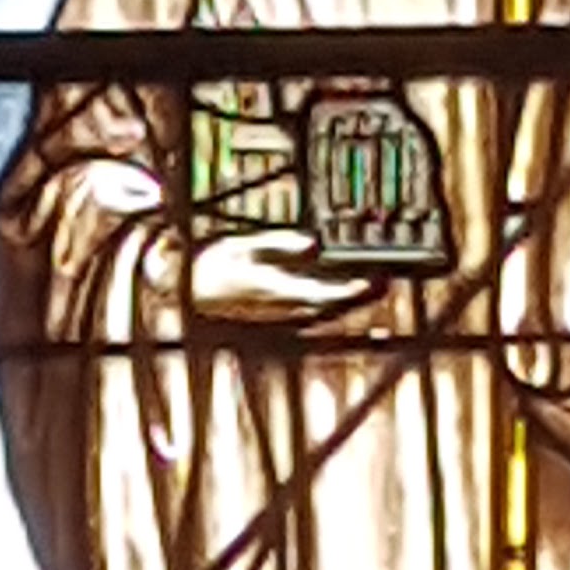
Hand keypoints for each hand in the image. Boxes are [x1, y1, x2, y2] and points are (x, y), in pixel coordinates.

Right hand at [187, 229, 373, 324]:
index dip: (349, 292)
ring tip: (370, 292)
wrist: (187, 294)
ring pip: (321, 318)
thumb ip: (282, 245)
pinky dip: (330, 314)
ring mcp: (275, 322)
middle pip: (329, 310)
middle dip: (357, 300)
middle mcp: (277, 312)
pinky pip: (309, 323)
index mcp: (271, 290)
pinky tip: (340, 306)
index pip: (320, 294)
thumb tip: (314, 244)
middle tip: (382, 286)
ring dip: (346, 307)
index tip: (371, 283)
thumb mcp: (246, 246)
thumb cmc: (213, 266)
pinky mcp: (273, 325)